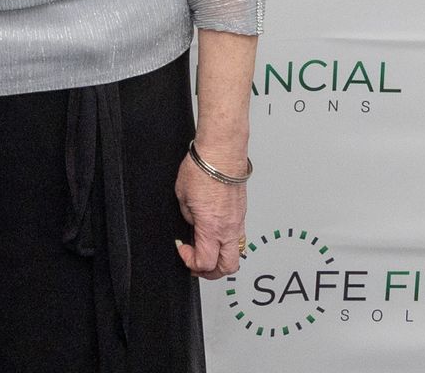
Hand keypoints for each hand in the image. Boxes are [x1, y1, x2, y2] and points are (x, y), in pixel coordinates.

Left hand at [174, 151, 247, 279]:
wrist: (221, 152)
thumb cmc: (202, 169)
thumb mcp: (182, 196)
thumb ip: (188, 217)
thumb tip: (193, 225)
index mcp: (211, 227)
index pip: (205, 262)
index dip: (190, 262)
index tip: (183, 249)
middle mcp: (229, 228)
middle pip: (227, 267)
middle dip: (210, 272)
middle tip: (196, 262)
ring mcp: (238, 222)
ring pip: (236, 254)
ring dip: (220, 258)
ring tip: (206, 248)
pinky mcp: (242, 213)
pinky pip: (238, 237)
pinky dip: (226, 242)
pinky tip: (214, 232)